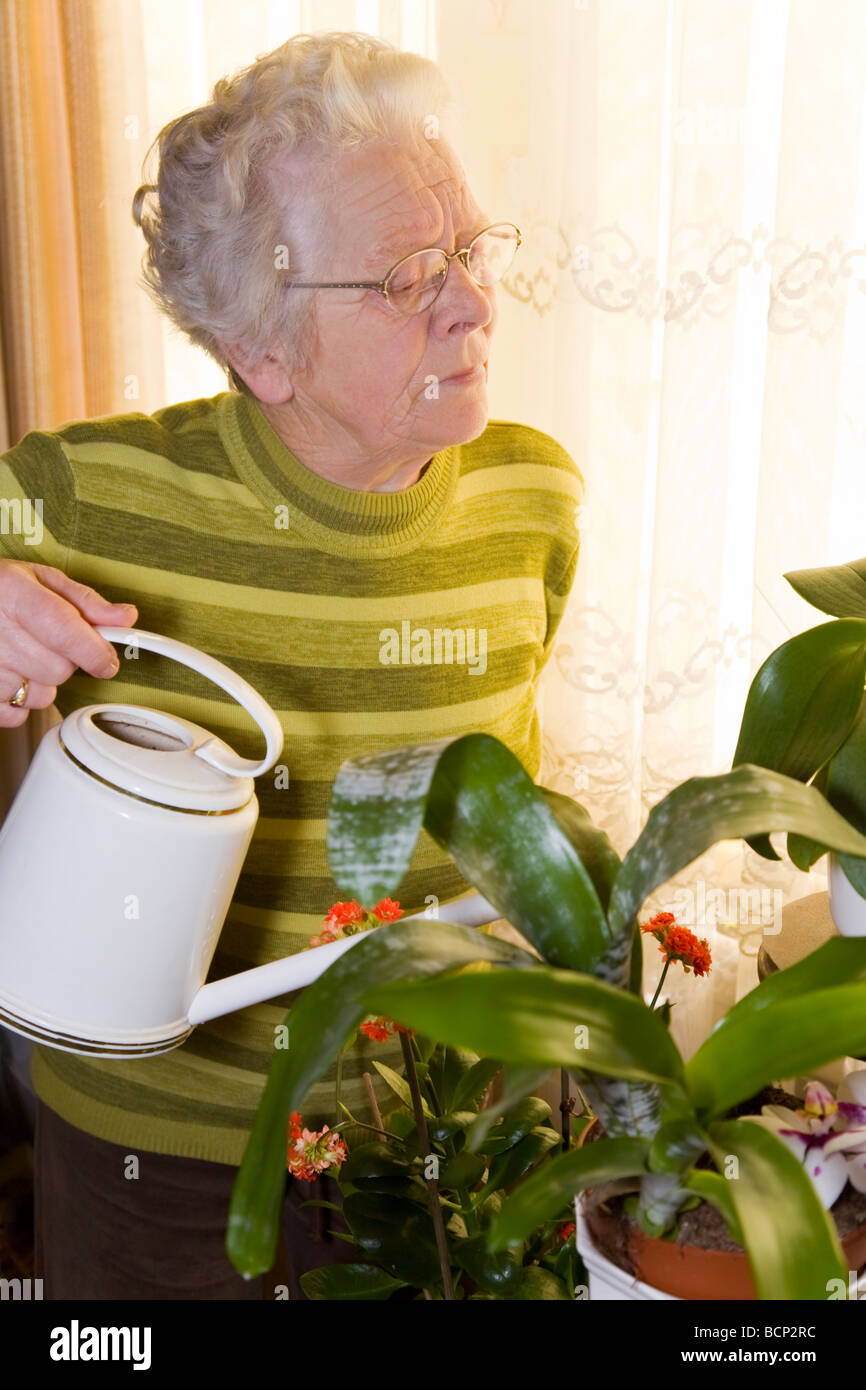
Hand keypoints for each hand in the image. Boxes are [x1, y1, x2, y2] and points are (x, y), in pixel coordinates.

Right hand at [0, 561, 137, 726]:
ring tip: (22, 656)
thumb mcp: (39, 579)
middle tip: (46, 642)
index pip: (66, 633)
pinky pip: (16, 716)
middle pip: (58, 670)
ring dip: (41, 682)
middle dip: (64, 661)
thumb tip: (125, 618)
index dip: (95, 652)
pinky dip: (19, 703)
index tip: (106, 660)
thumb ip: (85, 601)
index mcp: (14, 595)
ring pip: (40, 696)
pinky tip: (10, 676)